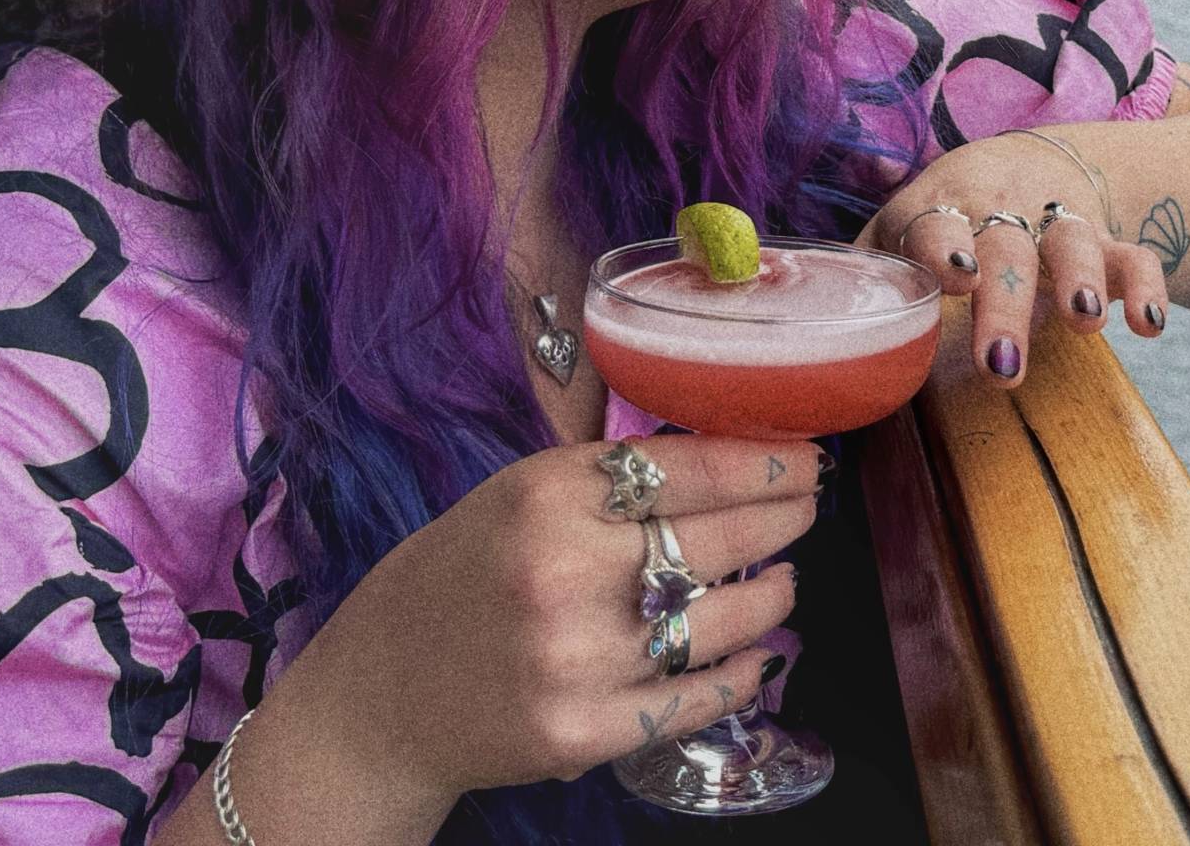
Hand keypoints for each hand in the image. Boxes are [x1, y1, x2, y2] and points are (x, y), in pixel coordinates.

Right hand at [283, 435, 823, 799]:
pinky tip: (759, 653)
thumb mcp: (516, 496)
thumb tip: (727, 457)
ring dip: (771, 596)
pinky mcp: (582, 733)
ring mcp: (576, 659)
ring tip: (785, 579)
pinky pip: (695, 698)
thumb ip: (608, 480)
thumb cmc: (457, 577)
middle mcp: (563, 570)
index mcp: (545, 494)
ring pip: (719, 621)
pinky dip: (741, 673)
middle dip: (783, 517)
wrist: (377, 698)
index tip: (804, 457)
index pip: (686, 466)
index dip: (762, 462)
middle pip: (715, 537)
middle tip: (811, 505)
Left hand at [855, 130, 1168, 386]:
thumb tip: (802, 335)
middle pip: (1006, 247)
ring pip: (1073, 242)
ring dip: (1082, 280)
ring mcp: (1057, 221)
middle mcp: (999, 208)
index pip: (937, 220)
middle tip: (1002, 363)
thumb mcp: (896, 232)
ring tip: (1085, 324)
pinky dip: (1146, 286)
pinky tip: (1148, 325)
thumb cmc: (940, 217)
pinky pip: (1135, 256)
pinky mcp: (1106, 238)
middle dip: (1006, 303)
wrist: (1024, 161)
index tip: (953, 275)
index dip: (943, 245)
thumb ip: (861, 277)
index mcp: (938, 207)